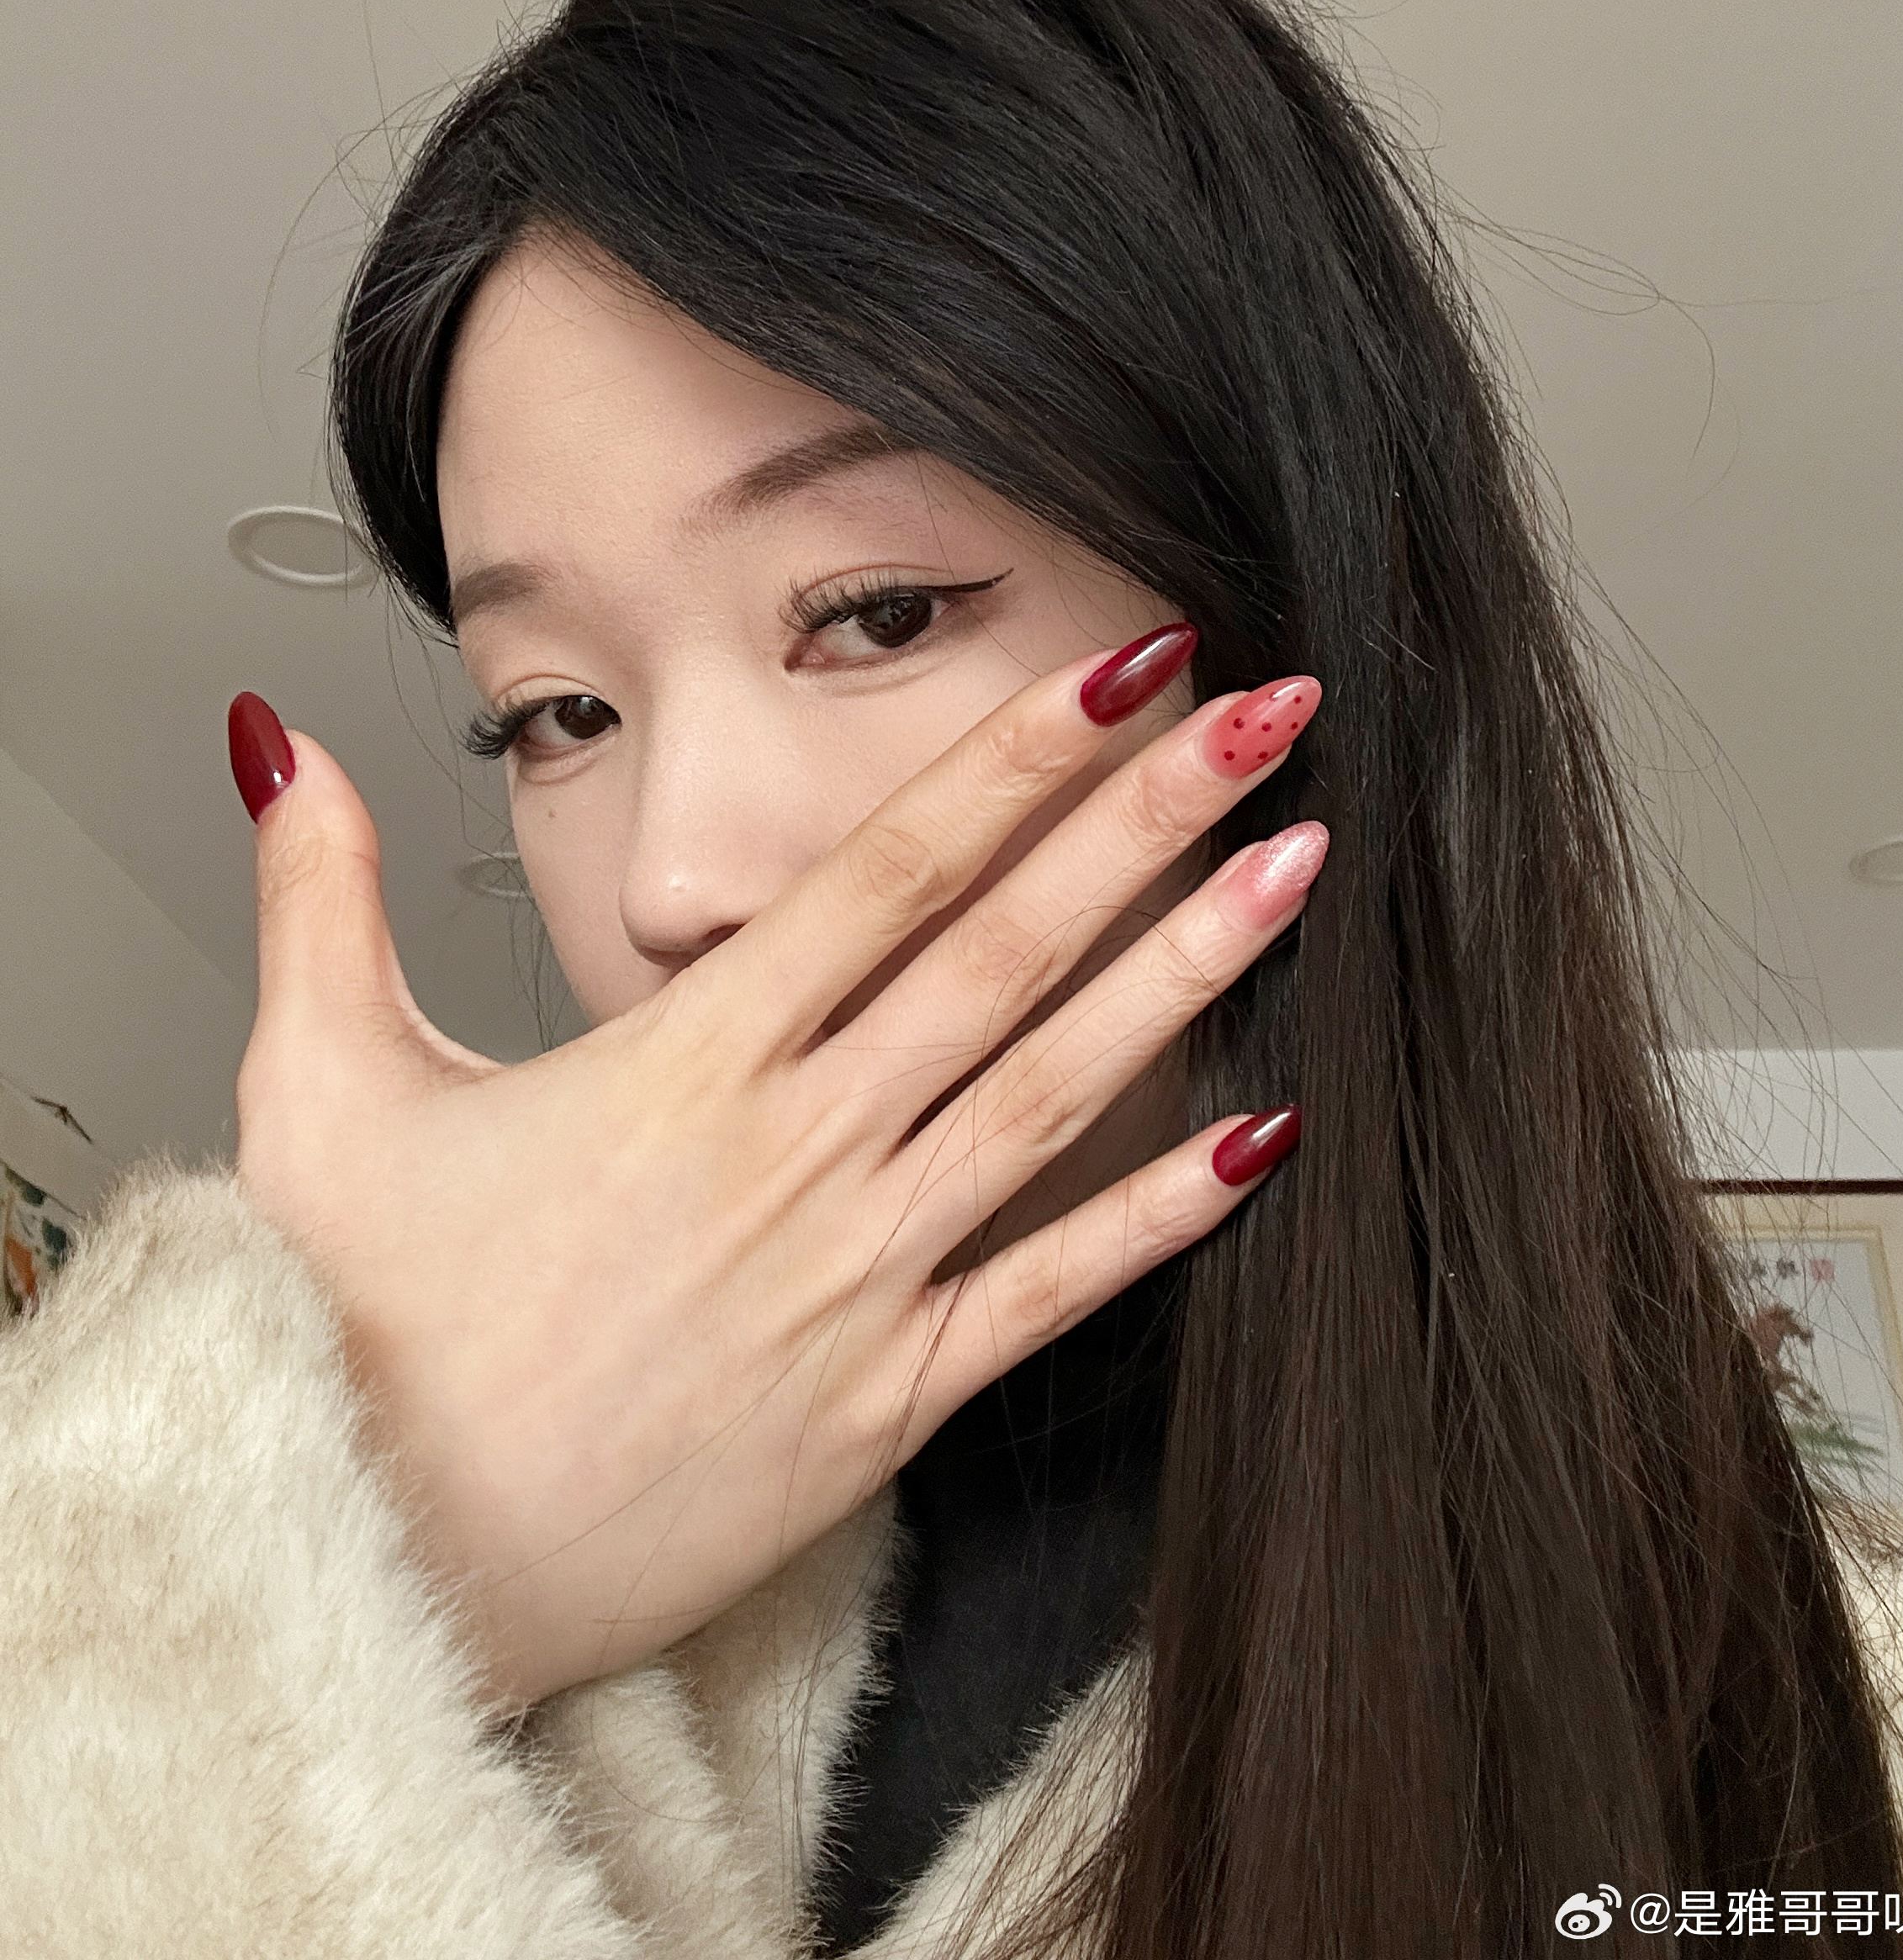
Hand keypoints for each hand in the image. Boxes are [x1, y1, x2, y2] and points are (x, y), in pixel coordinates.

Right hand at [230, 634, 1324, 1708]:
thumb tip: (277, 740)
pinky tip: (1266, 1138)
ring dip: (1183, 974)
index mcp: (686, 1061)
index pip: (888, 867)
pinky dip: (1159, 1219)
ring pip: (1051, 1093)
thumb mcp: (316, 1084)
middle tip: (1266, 711)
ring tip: (1296, 867)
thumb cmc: (352, 1333)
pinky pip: (1048, 1295)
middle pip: (1003, 948)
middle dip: (1143, 818)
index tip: (1121, 667)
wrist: (370, 1564)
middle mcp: (797, 1150)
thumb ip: (322, 895)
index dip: (1017, 754)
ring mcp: (854, 1276)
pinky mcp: (882, 1403)